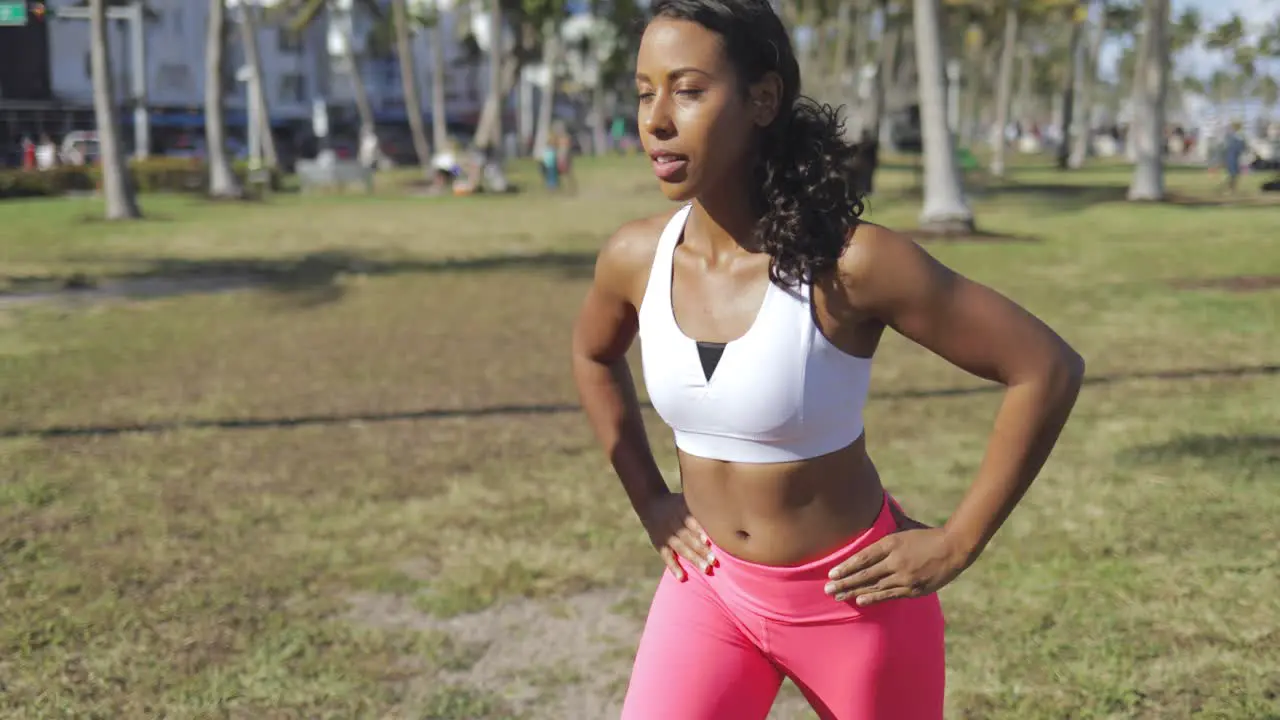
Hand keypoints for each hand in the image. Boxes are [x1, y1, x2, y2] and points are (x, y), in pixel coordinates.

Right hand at [639, 492, 715, 580]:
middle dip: (700, 549)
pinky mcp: (660, 545)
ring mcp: (666, 536)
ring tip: (706, 569)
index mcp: (680, 511)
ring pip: (681, 549)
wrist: (651, 504)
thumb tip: (725, 506)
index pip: (690, 521)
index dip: (698, 530)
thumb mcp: (686, 499)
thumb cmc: (677, 503)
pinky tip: (682, 578)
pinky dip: (674, 568)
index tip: (708, 540)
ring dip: (693, 559)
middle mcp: (673, 524)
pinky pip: (667, 557)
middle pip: (687, 538)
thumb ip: (701, 505)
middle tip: (714, 560)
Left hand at [823, 501, 967, 606]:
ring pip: (874, 587)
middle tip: (828, 590)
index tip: (832, 574)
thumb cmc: (928, 535)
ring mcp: (904, 576)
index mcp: (891, 543)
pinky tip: (860, 600)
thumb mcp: (906, 524)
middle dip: (844, 583)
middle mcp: (895, 561)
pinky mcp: (913, 589)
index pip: (863, 558)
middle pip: (864, 574)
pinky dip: (874, 598)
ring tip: (838, 596)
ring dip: (854, 592)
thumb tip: (879, 497)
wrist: (954, 548)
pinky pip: (889, 595)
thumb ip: (890, 517)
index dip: (846, 567)